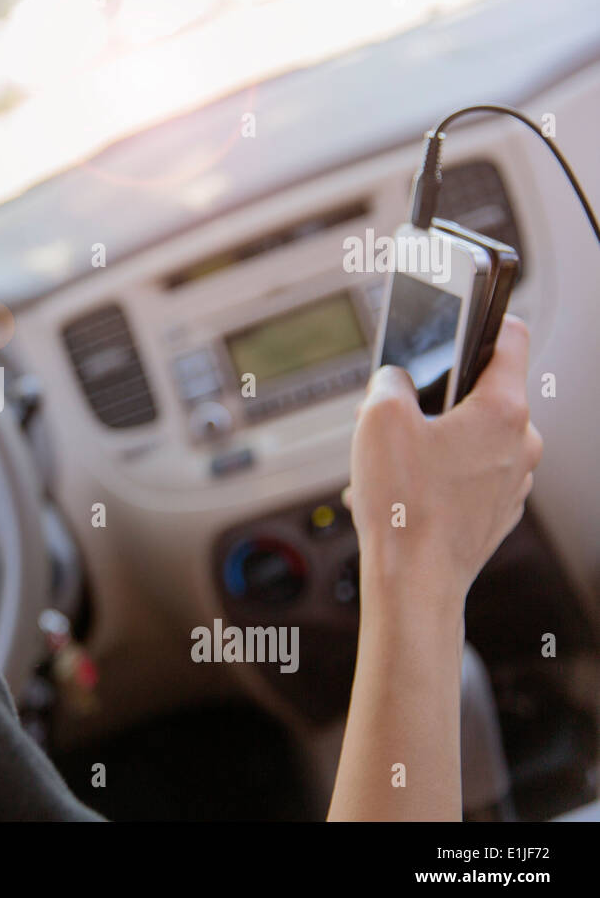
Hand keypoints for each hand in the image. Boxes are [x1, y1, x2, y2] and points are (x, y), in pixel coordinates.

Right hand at [343, 314, 542, 619]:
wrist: (414, 582)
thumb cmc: (404, 507)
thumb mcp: (377, 418)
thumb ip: (389, 382)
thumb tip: (394, 382)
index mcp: (502, 409)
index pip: (509, 336)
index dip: (480, 317)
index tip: (462, 314)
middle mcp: (521, 443)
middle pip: (481, 392)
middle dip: (436, 396)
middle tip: (398, 414)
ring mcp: (513, 480)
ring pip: (473, 437)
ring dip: (435, 439)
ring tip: (395, 463)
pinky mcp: (497, 511)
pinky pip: (470, 475)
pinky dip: (439, 474)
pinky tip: (405, 491)